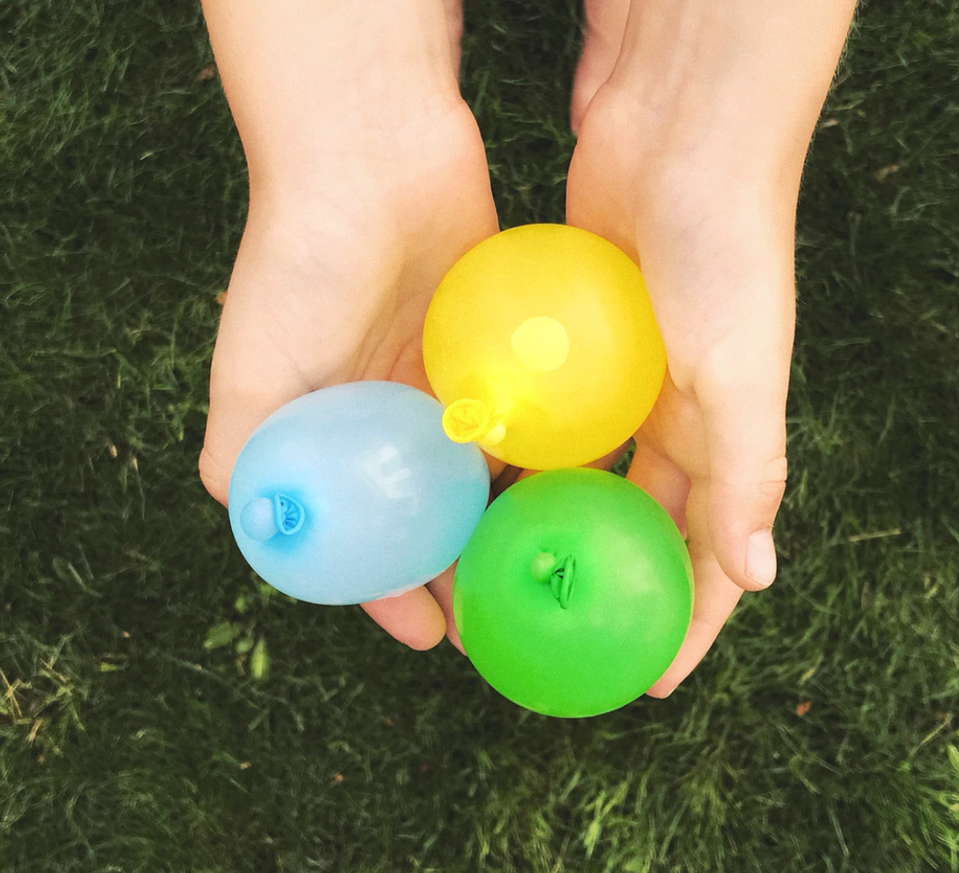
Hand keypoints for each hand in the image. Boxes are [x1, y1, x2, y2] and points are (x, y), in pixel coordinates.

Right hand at [199, 0, 499, 649]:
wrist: (373, 154)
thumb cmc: (300, 262)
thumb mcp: (254, 368)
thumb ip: (248, 454)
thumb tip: (254, 524)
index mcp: (328, 437)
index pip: (361, 538)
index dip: (390, 592)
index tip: (432, 637)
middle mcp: (384, 419)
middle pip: (427, 517)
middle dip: (460, 569)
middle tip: (506, 619)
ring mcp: (441, 385)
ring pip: (480, 476)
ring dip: (507, 523)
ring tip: (551, 570)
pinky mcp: (489, 350)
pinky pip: (519, 418)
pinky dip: (539, 457)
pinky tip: (574, 493)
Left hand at [567, 0, 855, 696]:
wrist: (677, 144)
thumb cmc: (726, 258)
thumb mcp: (745, 373)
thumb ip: (750, 473)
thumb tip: (758, 577)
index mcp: (726, 437)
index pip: (710, 553)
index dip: (688, 620)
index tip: (647, 679)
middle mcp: (676, 420)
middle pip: (639, 527)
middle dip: (607, 583)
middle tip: (557, 634)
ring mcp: (623, 385)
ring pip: (585, 480)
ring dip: (554, 526)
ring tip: (503, 574)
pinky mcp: (578, 347)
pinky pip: (550, 420)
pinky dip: (522, 457)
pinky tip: (479, 487)